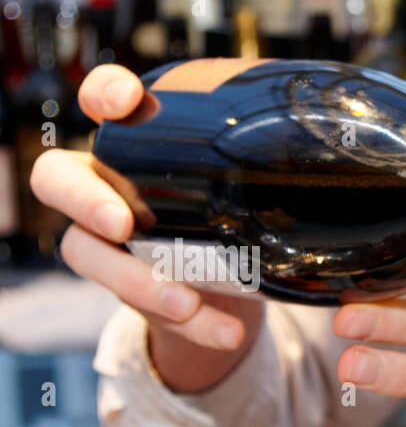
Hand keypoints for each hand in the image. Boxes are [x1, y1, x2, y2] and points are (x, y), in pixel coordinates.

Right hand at [29, 64, 260, 392]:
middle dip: (84, 199)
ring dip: (138, 281)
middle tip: (123, 225)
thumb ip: (267, 169)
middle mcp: (104, 185)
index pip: (102, 101)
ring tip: (188, 302)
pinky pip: (140, 309)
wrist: (235, 291)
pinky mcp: (126, 288)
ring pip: (85, 253)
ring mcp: (105, 240)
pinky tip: (227, 332)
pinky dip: (190, 325)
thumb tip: (327, 147)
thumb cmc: (240, 219)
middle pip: (57, 178)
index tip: (127, 101)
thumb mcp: (253, 190)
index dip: (104, 94)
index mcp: (136, 144)